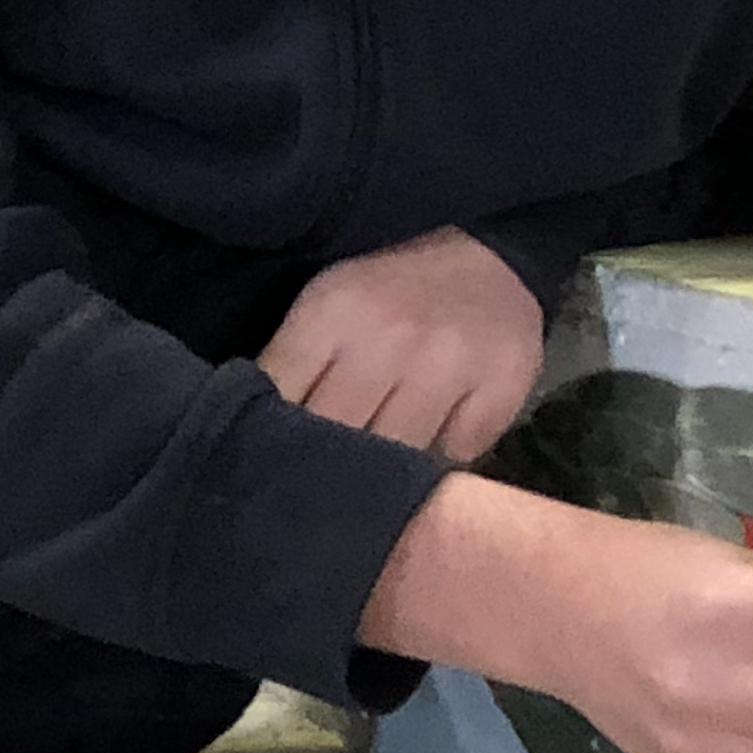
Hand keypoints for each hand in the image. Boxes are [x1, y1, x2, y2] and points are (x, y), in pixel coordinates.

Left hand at [257, 226, 545, 462]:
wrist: (487, 260)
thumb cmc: (389, 294)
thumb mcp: (327, 311)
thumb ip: (290, 369)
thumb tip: (252, 440)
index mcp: (333, 314)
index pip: (280, 399)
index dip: (268, 439)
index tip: (267, 465)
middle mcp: (390, 339)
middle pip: (337, 438)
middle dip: (321, 468)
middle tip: (316, 492)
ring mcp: (449, 368)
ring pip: (396, 460)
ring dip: (381, 479)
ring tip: (370, 484)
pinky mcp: (500, 393)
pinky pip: (452, 461)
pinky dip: (436, 468)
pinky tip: (427, 451)